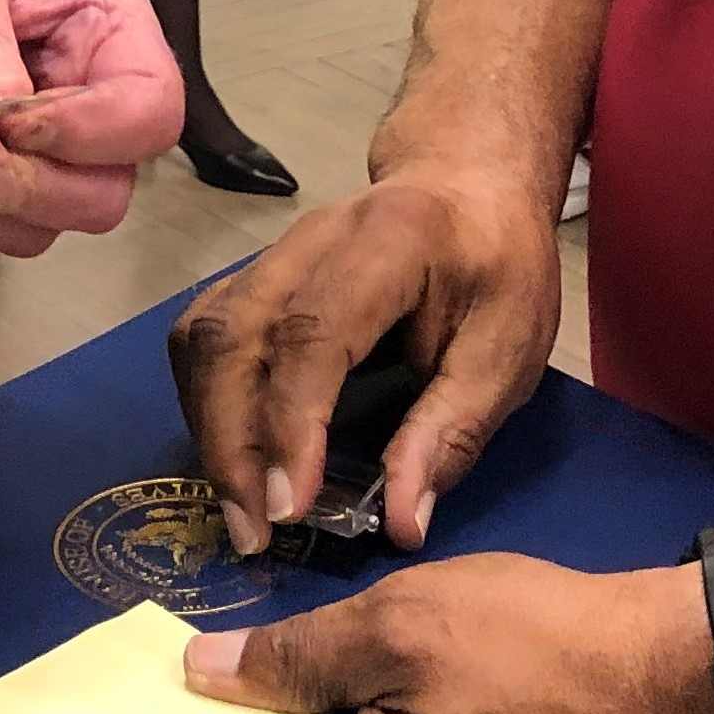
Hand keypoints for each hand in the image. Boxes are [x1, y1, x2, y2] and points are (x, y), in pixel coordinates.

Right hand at [169, 168, 560, 554]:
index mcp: (390, 240)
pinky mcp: (255, 274)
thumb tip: (400, 523)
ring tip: (240, 506)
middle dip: (230, 440)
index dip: (291, 422)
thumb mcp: (509, 348)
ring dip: (209, 426)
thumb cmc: (499, 264)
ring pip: (204, 333)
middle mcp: (311, 236)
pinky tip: (234, 453)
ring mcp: (273, 250)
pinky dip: (206, 400)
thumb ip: (452, 431)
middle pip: (234, 331)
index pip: (313, 330)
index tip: (291, 508)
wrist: (469, 180)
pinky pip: (204, 334)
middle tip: (254, 533)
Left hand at [183, 554, 713, 713]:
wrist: (676, 665)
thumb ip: (298, 657)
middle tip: (257, 638)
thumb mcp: (402, 626)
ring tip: (325, 639)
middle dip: (291, 713)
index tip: (192, 673)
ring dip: (346, 711)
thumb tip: (207, 676)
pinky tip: (392, 665)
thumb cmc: (538, 643)